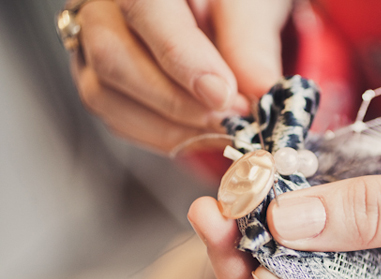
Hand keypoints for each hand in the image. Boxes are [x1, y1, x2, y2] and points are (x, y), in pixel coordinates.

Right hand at [70, 0, 290, 152]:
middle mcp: (101, 7)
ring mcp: (90, 45)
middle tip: (232, 118)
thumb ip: (251, 41)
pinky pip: (116, 119)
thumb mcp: (250, 3)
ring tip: (222, 129)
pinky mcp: (99, 82)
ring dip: (171, 128)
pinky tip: (202, 134)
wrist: (214, 10)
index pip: (143, 8)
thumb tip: (261, 90)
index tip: (223, 95)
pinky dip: (163, 136)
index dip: (181, 58)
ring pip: (105, 96)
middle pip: (112, 58)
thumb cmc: (230, 1)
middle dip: (178, 102)